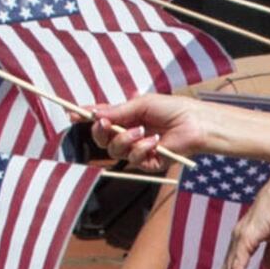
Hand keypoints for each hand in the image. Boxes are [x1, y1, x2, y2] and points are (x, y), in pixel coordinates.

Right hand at [84, 90, 211, 165]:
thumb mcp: (142, 104)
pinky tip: (155, 141)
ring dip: (125, 139)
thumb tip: (93, 114)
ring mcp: (138, 151)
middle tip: (104, 123)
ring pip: (115, 151)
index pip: (101, 121)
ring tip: (142, 130)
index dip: (86, 119)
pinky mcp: (149, 164)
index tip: (73, 115)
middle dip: (99, 132)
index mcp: (126, 119)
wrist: (196, 123)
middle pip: (101, 140)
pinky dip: (142, 148)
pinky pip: (134, 160)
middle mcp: (129, 136)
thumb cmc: (172, 109)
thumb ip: (117, 111)